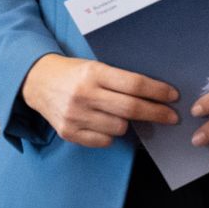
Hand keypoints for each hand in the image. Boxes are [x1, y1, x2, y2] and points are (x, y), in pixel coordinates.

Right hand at [20, 54, 179, 146]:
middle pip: (131, 109)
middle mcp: (84, 94)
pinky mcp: (68, 132)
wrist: (35, 80)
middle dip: (157, 113)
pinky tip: (104, 123)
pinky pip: (104, 140)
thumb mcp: (94, 66)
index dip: (158, 92)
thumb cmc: (72, 73)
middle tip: (171, 116)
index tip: (173, 96)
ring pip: (119, 128)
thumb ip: (119, 80)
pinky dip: (109, 134)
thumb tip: (155, 96)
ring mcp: (75, 115)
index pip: (134, 84)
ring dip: (127, 124)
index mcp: (93, 72)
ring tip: (121, 115)